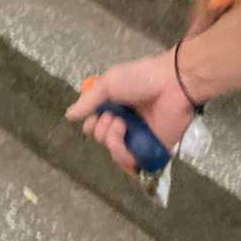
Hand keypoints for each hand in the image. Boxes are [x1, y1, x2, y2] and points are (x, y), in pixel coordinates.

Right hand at [65, 50, 193, 173]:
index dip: (91, 125)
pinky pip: (129, 162)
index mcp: (116, 107)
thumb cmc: (140, 78)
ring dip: (110, 139)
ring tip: (120, 124)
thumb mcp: (108, 83)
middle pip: (101, 140)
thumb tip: (68, 115)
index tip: (93, 118)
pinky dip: (121, 153)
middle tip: (112, 116)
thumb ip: (88, 101)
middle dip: (100, 130)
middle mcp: (125, 124)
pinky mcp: (150, 149)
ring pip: (113, 153)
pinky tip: (124, 136)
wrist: (171, 84)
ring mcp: (138, 138)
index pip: (96, 126)